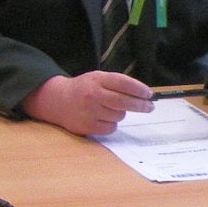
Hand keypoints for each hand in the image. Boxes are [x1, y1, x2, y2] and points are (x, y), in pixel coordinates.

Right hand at [21, 72, 153, 136]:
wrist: (57, 101)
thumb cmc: (83, 89)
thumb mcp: (97, 79)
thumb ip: (116, 84)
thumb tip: (142, 95)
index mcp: (96, 79)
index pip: (123, 83)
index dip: (138, 89)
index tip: (149, 94)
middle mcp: (92, 94)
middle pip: (123, 101)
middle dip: (140, 105)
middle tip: (149, 106)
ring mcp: (89, 111)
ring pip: (119, 116)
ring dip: (120, 113)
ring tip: (109, 109)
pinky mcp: (87, 126)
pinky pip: (110, 128)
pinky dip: (111, 124)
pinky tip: (102, 118)